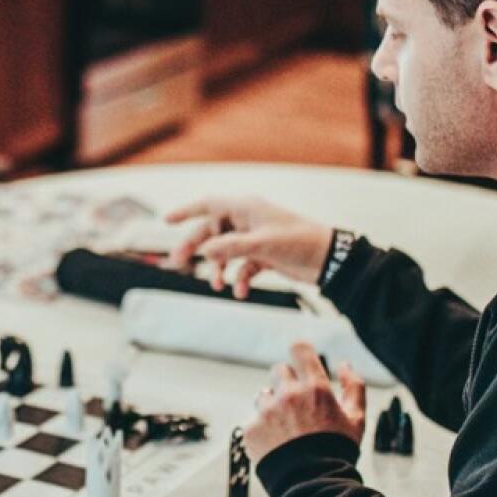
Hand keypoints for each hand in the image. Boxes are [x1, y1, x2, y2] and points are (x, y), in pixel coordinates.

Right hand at [163, 196, 335, 298]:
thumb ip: (231, 247)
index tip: (166, 220)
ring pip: (226, 251)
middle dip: (196, 248)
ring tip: (218, 285)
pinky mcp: (265, 255)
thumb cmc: (299, 242)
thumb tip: (205, 252)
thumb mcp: (262, 244)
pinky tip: (241, 291)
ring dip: (219, 268)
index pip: (209, 204)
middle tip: (178, 263)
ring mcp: (256, 238)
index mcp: (246, 208)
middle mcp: (248, 221)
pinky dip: (239, 278)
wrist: (330, 259)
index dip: (187, 211)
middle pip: (212, 231)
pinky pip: (243, 266)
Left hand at [243, 342, 365, 463]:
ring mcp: (267, 411)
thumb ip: (353, 387)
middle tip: (296, 405)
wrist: (314, 486)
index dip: (299, 352)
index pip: (299, 349)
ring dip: (272, 405)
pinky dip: (262, 428)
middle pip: (278, 370)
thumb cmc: (337, 452)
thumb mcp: (356, 419)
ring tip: (286, 429)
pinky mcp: (251, 429)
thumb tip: (344, 364)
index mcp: (315, 388)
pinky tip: (276, 443)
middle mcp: (289, 395)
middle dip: (287, 383)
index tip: (300, 360)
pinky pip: (253, 419)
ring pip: (263, 395)